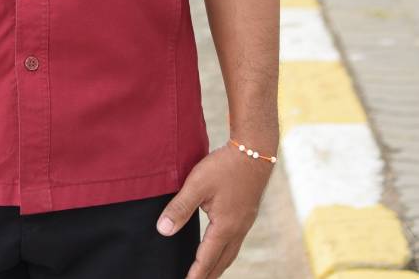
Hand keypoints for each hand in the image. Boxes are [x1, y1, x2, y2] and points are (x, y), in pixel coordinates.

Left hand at [156, 142, 274, 278]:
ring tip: (207, 273)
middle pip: (221, 262)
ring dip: (217, 266)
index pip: (206, 258)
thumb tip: (163, 230)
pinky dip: (225, 252)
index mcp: (225, 226)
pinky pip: (235, 242)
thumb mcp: (197, 185)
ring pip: (230, 252)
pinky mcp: (247, 214)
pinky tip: (219, 247)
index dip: (195, 274)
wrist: (255, 151)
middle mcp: (237, 229)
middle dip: (208, 275)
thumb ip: (180, 208)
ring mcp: (245, 223)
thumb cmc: (225, 166)